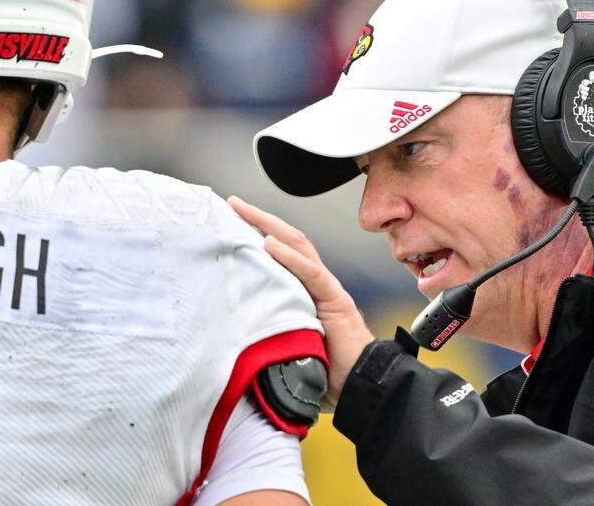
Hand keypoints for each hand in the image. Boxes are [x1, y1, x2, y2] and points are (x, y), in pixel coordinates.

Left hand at [228, 196, 374, 408]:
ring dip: (269, 226)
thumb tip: (231, 336)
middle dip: (259, 219)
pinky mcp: (336, 301)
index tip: (230, 221)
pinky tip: (268, 243)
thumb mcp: (286, 346)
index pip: (281, 253)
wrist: (362, 389)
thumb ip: (267, 332)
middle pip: (287, 240)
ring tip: (243, 211)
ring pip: (298, 246)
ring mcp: (327, 290)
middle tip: (231, 203)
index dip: (258, 234)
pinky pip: (311, 273)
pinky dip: (289, 256)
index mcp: (305, 292)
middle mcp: (316, 284)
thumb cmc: (325, 375)